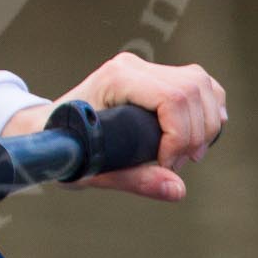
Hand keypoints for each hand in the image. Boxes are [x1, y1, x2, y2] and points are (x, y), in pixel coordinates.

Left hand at [0, 52, 226, 202]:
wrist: (48, 130)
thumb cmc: (66, 148)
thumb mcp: (95, 169)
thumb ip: (135, 180)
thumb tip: (178, 190)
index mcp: (115, 79)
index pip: (172, 97)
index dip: (180, 136)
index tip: (166, 164)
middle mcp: (132, 67)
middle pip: (192, 90)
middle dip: (194, 134)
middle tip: (174, 165)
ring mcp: (145, 68)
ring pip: (201, 84)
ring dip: (206, 124)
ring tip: (185, 154)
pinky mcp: (156, 77)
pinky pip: (199, 84)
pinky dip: (209, 109)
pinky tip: (200, 136)